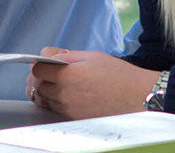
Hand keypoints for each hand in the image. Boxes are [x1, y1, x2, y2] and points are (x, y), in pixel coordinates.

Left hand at [28, 47, 160, 119]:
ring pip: (46, 99)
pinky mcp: (75, 118)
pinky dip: (56, 101)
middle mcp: (64, 94)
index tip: (47, 61)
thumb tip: (49, 56)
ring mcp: (68, 109)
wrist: (138, 98)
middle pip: (38, 86)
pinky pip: (56, 109)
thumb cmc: (119, 75)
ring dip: (47, 90)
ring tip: (60, 83)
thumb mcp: (92, 56)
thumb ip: (67, 56)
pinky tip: (68, 94)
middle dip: (41, 78)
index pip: (37, 70)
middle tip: (52, 71)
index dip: (40, 63)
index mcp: (67, 75)